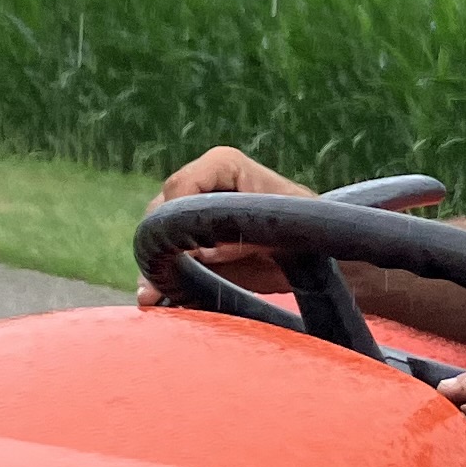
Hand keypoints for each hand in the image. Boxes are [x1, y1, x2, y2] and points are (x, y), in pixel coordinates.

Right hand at [138, 145, 311, 304]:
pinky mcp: (187, 243)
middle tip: (166, 281)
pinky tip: (152, 300)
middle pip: (160, 212)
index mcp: (223, 166)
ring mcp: (189, 214)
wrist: (313, 258)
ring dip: (153, 267)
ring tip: (152, 295)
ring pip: (155, 237)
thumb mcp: (284, 229)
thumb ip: (242, 235)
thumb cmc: (308, 229)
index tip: (192, 250)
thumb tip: (203, 253)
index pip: (181, 185)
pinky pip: (162, 258)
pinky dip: (157, 279)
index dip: (179, 216)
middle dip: (161, 246)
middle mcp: (199, 184)